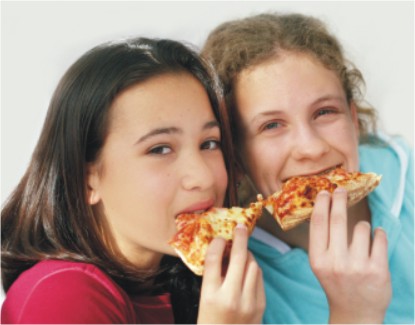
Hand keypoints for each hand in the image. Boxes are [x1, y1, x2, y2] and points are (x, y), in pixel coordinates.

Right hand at [197, 224, 264, 323]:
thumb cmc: (211, 322)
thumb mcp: (204, 300)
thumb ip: (213, 277)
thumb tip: (224, 251)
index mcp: (210, 296)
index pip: (214, 259)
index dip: (218, 243)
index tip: (219, 238)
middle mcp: (231, 297)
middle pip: (239, 258)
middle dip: (240, 238)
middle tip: (239, 227)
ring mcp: (248, 302)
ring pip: (253, 265)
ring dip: (248, 254)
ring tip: (242, 252)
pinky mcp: (260, 306)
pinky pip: (259, 277)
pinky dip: (254, 269)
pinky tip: (248, 268)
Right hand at [309, 188, 390, 323]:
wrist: (355, 312)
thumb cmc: (336, 282)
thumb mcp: (321, 264)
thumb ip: (322, 240)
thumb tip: (325, 207)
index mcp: (318, 260)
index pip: (318, 223)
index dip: (322, 204)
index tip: (325, 192)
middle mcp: (336, 263)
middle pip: (338, 220)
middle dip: (340, 200)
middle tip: (341, 190)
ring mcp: (358, 267)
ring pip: (362, 227)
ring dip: (362, 226)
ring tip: (361, 238)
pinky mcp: (378, 270)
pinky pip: (380, 237)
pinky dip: (378, 234)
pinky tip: (375, 239)